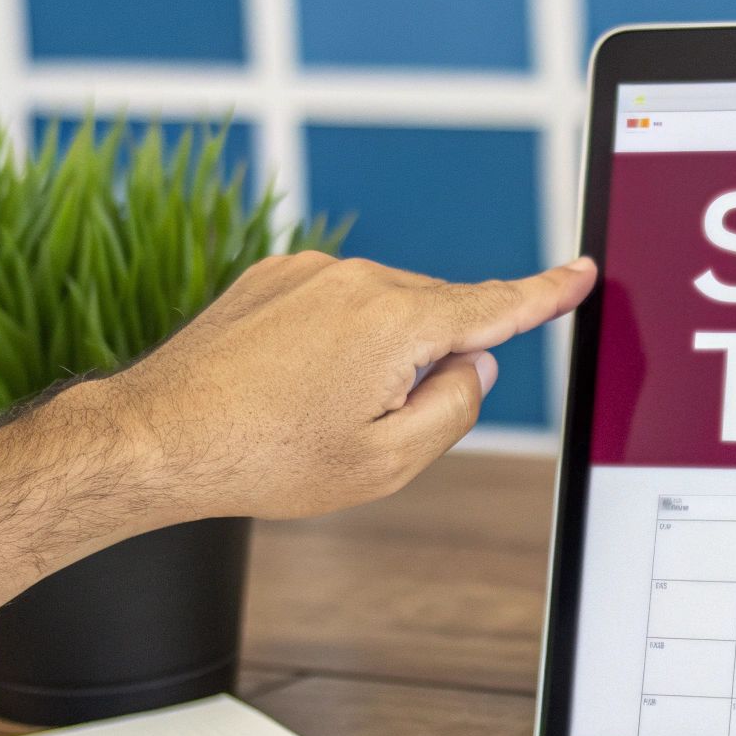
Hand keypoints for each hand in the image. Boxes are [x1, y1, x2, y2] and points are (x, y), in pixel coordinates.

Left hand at [100, 251, 595, 521]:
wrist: (156, 437)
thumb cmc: (265, 458)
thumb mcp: (387, 463)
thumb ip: (454, 409)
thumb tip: (475, 367)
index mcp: (397, 321)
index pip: (496, 306)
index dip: (547, 293)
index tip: (580, 271)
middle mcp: (356, 279)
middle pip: (435, 320)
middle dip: (426, 368)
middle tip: (364, 427)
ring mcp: (308, 272)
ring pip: (383, 314)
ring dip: (375, 358)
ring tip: (312, 413)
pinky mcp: (271, 277)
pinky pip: (333, 307)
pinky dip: (332, 345)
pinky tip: (288, 390)